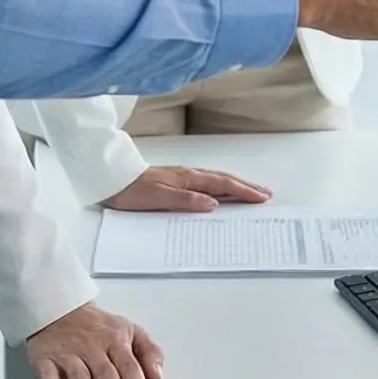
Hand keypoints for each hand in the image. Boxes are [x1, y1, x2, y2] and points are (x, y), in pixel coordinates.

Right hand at [25, 304, 161, 378]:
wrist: (61, 308)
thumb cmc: (98, 326)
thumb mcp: (129, 330)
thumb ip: (149, 352)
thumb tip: (158, 376)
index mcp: (114, 339)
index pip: (128, 364)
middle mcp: (91, 346)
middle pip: (105, 371)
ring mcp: (68, 352)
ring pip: (79, 374)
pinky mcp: (45, 358)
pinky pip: (48, 373)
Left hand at [104, 164, 273, 212]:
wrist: (112, 179)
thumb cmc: (132, 191)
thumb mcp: (159, 198)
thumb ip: (187, 200)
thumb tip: (214, 204)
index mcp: (188, 177)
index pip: (222, 184)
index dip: (243, 191)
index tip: (261, 198)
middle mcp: (189, 174)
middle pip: (224, 179)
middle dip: (246, 186)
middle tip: (266, 194)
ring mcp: (183, 176)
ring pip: (217, 180)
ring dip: (236, 185)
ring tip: (251, 191)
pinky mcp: (176, 181)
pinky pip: (207, 183)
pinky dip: (221, 187)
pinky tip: (222, 193)